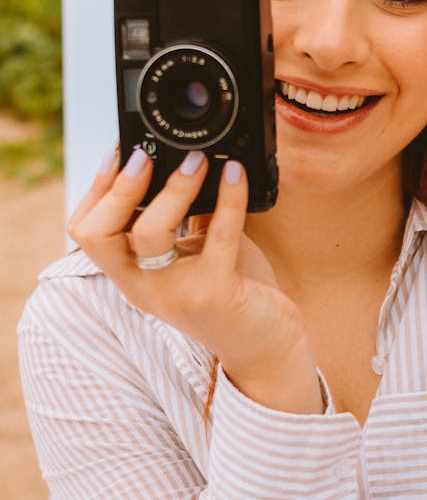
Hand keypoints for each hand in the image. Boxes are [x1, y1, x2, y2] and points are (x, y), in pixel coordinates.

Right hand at [66, 147, 322, 414]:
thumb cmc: (233, 293)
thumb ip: (187, 216)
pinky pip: (217, 237)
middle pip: (100, 235)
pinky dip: (228, 199)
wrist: (267, 348)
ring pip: (150, 233)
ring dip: (173, 188)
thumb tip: (187, 160)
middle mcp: (144, 288)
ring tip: (197, 160)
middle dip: (119, 189)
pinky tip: (236, 174)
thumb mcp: (198, 252)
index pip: (87, 231)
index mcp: (132, 276)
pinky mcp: (215, 294)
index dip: (98, 188)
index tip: (120, 151)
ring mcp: (176, 293)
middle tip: (146, 157)